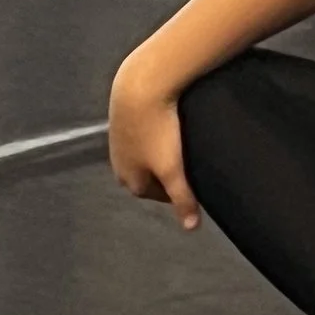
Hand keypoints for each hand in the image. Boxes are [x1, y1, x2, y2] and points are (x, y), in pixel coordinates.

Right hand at [108, 55, 198, 227]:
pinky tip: (166, 123)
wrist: (139, 85)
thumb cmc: (157, 130)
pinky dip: (153, 133)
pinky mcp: (119, 120)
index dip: (181, 188)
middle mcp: (119, 165)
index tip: (197, 177)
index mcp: (131, 182)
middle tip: (190, 158)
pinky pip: (141, 134)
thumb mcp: (173, 169)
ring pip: (146, 154)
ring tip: (179, 140)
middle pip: (152, 175)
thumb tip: (192, 228)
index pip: (162, 196)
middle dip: (170, 171)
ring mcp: (117, 142)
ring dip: (161, 152)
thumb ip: (183, 199)